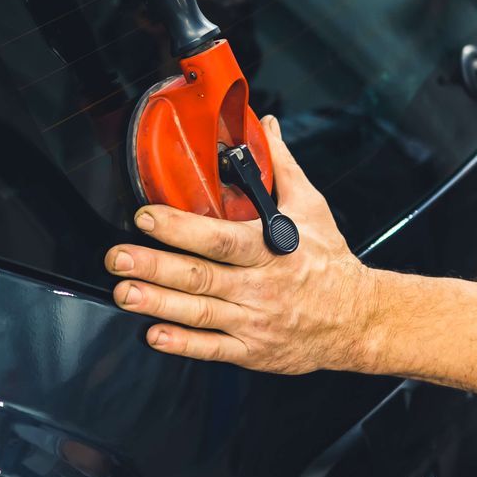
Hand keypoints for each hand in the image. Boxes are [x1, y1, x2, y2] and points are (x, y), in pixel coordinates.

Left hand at [106, 116, 374, 374]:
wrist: (359, 319)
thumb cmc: (329, 260)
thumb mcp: (311, 207)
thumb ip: (281, 166)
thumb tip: (263, 126)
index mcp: (272, 249)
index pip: (221, 237)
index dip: (181, 228)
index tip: (146, 216)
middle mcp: (261, 287)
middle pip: (200, 276)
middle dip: (154, 266)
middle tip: (117, 256)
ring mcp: (255, 322)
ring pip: (199, 312)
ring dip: (157, 303)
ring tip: (123, 291)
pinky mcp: (252, 350)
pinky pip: (212, 348)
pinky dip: (182, 343)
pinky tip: (154, 333)